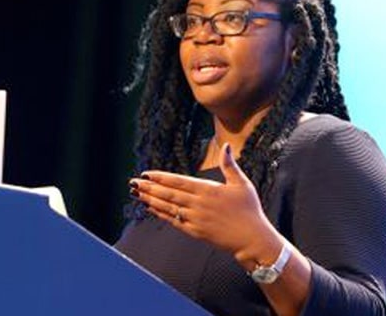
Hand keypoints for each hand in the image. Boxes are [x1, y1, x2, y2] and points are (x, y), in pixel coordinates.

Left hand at [131, 143, 281, 261]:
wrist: (252, 239)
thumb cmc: (249, 210)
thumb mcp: (242, 183)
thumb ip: (230, 165)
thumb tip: (226, 146)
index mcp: (208, 190)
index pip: (179, 182)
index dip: (161, 177)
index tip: (146, 173)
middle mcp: (199, 205)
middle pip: (168, 194)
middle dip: (149, 188)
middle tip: (133, 183)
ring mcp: (195, 219)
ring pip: (168, 208)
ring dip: (151, 200)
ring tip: (137, 194)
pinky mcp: (195, 232)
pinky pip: (173, 221)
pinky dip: (161, 214)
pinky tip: (151, 208)